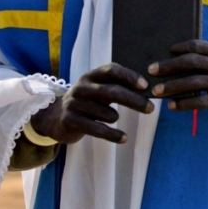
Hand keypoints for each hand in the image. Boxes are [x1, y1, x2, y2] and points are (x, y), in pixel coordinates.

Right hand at [31, 63, 152, 144]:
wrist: (56, 117)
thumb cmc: (87, 101)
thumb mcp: (98, 89)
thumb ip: (117, 86)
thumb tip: (146, 90)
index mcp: (91, 75)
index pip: (112, 70)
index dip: (129, 76)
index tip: (145, 85)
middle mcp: (82, 87)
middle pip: (112, 92)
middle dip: (134, 100)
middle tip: (151, 109)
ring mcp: (75, 104)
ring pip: (106, 113)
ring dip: (115, 117)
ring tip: (115, 118)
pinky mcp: (71, 121)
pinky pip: (97, 129)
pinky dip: (113, 135)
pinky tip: (124, 138)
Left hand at [148, 40, 207, 114]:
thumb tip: (183, 52)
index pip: (197, 46)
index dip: (180, 47)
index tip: (166, 51)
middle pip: (192, 62)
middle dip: (169, 66)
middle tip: (152, 70)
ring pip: (193, 83)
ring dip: (172, 87)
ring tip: (156, 91)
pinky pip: (201, 102)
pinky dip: (184, 103)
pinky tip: (172, 106)